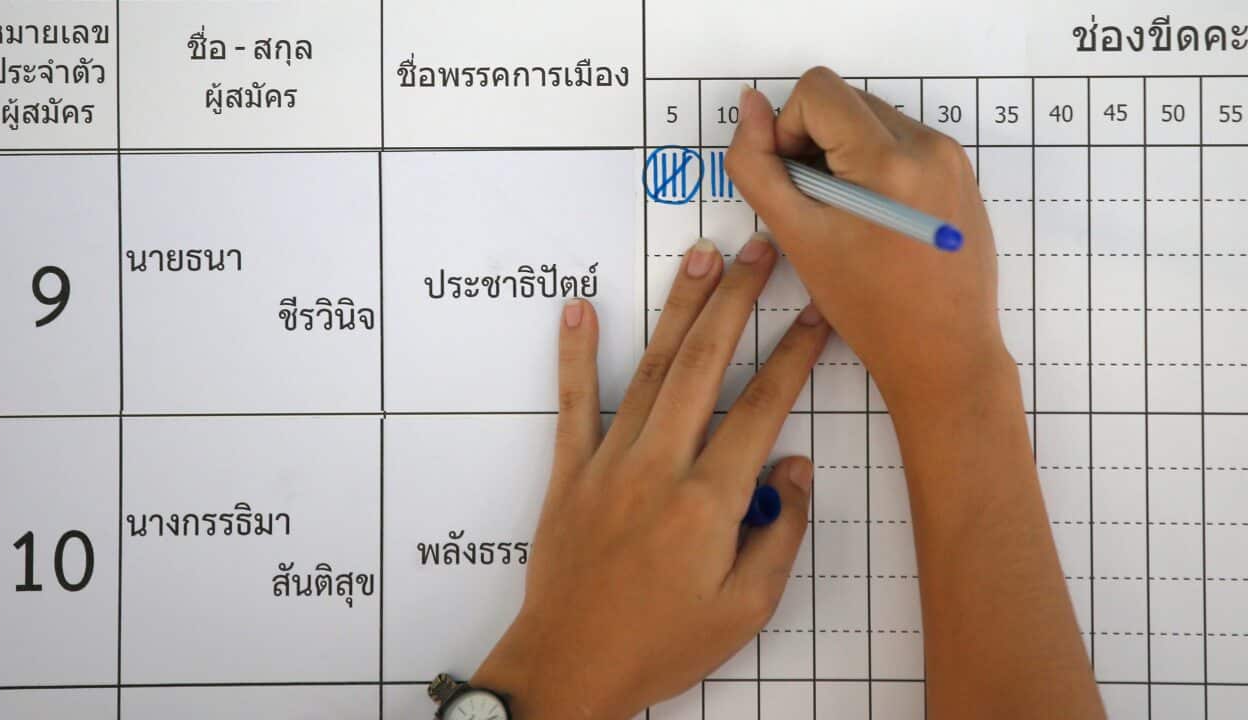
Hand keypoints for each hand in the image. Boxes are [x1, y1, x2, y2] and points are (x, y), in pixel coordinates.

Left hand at [472, 235, 829, 719]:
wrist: (570, 668)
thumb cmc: (661, 645)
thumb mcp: (744, 611)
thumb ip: (778, 536)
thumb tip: (795, 470)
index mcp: (709, 500)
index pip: (763, 408)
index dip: (796, 355)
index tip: (818, 314)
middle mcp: (659, 466)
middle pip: (705, 365)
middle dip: (737, 300)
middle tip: (759, 250)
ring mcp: (609, 464)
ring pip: (651, 371)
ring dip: (678, 310)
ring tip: (700, 259)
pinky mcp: (570, 473)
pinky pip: (573, 403)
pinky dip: (576, 354)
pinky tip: (580, 309)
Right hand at [726, 68, 1008, 410]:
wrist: (942, 352)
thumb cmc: (867, 306)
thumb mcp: (796, 236)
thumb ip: (758, 166)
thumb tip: (751, 107)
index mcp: (889, 159)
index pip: (817, 90)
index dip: (788, 130)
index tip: (795, 183)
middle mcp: (930, 145)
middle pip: (846, 100)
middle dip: (816, 142)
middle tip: (817, 206)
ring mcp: (952, 157)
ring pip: (873, 119)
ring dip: (844, 154)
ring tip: (846, 216)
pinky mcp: (961, 173)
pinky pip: (903, 142)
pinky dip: (875, 166)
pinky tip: (875, 220)